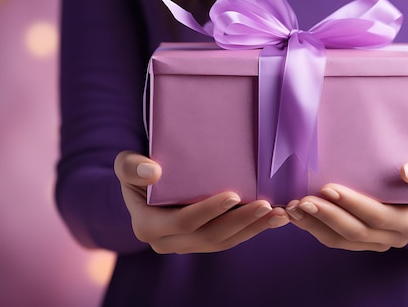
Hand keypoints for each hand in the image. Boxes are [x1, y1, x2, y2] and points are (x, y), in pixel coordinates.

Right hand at [114, 151, 288, 253]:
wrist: (146, 184)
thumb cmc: (138, 169)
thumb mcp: (127, 163)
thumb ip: (131, 166)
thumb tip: (152, 172)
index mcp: (148, 226)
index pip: (183, 221)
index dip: (208, 210)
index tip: (234, 195)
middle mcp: (167, 242)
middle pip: (210, 236)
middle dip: (241, 221)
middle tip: (267, 205)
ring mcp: (188, 244)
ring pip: (225, 242)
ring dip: (254, 228)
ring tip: (280, 213)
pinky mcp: (204, 241)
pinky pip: (231, 239)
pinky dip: (254, 229)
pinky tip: (276, 217)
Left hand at [285, 150, 407, 251]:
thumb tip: (407, 172)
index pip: (378, 216)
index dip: (352, 204)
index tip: (328, 187)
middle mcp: (395, 237)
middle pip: (355, 232)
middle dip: (326, 215)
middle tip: (301, 200)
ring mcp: (376, 241)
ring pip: (340, 239)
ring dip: (314, 225)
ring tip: (292, 208)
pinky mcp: (360, 238)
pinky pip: (333, 238)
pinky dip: (313, 227)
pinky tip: (295, 214)